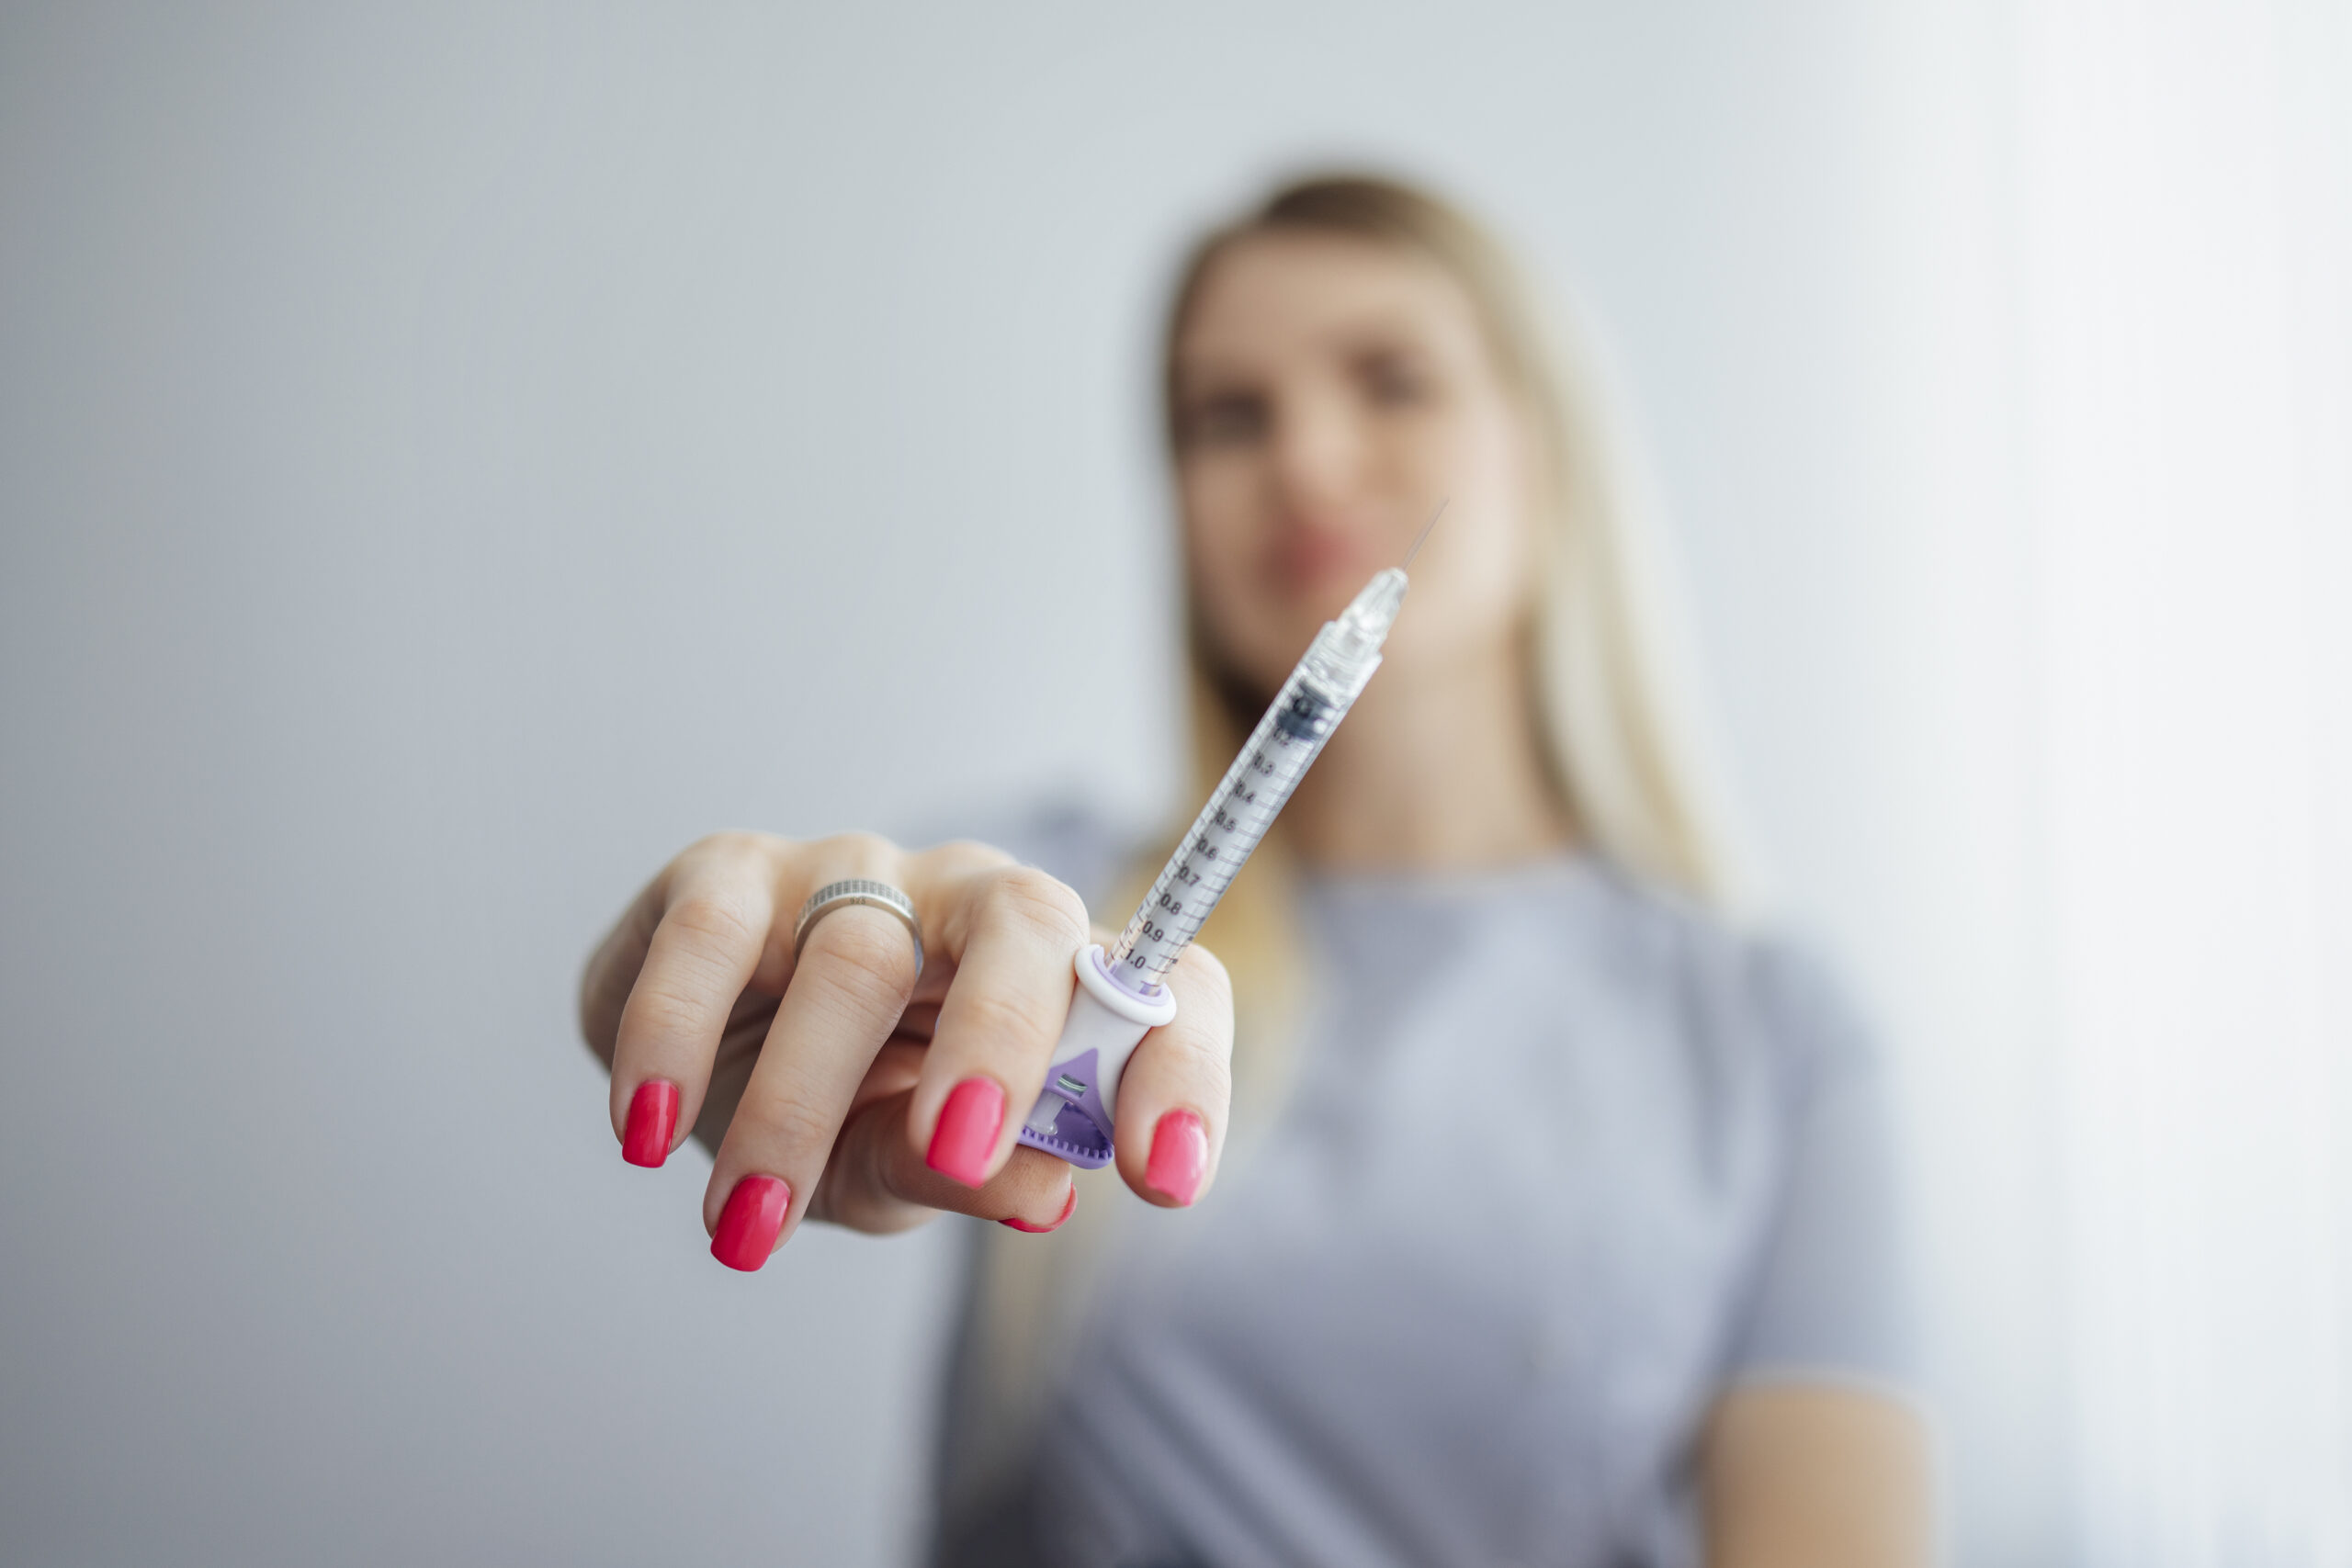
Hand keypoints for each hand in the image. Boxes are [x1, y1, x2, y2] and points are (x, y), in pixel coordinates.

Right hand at [579, 832, 1233, 1269]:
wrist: (703, 1072)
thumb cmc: (848, 1115)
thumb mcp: (914, 1168)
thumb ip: (978, 1171)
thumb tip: (1044, 1185)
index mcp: (1061, 976)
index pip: (1166, 990)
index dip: (1183, 1070)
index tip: (1167, 1180)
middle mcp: (975, 901)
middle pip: (1029, 922)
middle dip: (1002, 1041)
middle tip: (955, 1154)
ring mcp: (855, 873)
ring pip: (857, 956)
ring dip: (799, 1103)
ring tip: (747, 1226)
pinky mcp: (729, 871)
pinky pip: (709, 936)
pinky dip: (674, 1037)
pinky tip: (650, 1131)